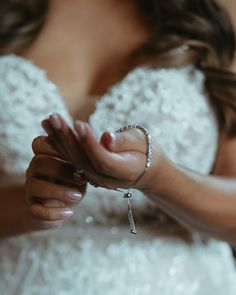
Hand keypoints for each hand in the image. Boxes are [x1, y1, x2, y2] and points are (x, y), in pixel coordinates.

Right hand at [25, 135, 86, 228]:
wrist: (62, 206)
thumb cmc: (74, 182)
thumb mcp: (80, 169)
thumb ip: (84, 159)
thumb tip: (100, 147)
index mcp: (45, 156)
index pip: (39, 144)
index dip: (53, 147)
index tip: (74, 155)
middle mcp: (34, 170)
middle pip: (37, 162)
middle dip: (61, 170)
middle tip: (82, 179)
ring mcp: (31, 189)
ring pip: (33, 185)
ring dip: (58, 191)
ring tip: (78, 196)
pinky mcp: (32, 208)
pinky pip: (35, 210)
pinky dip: (54, 213)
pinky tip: (69, 212)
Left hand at [43, 113, 163, 191]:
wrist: (148, 171)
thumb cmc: (148, 151)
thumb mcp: (142, 141)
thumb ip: (124, 142)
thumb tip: (106, 138)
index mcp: (124, 170)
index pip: (102, 158)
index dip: (89, 143)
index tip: (78, 123)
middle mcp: (108, 178)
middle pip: (83, 160)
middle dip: (67, 138)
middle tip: (53, 118)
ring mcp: (97, 178)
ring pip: (75, 160)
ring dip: (59, 141)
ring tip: (47, 122)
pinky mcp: (90, 173)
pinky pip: (74, 160)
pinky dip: (62, 146)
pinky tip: (51, 132)